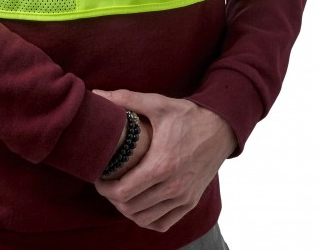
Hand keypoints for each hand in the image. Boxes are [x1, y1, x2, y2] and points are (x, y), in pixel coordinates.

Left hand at [93, 88, 236, 232]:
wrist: (221, 128)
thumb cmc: (187, 116)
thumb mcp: (158, 104)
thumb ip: (126, 99)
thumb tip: (98, 94)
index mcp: (161, 165)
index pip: (123, 192)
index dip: (104, 188)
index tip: (98, 177)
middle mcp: (173, 187)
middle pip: (130, 208)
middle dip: (112, 198)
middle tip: (106, 183)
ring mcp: (183, 198)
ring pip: (145, 219)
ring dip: (127, 210)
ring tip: (119, 193)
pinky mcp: (191, 202)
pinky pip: (163, 223)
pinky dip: (147, 219)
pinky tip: (139, 205)